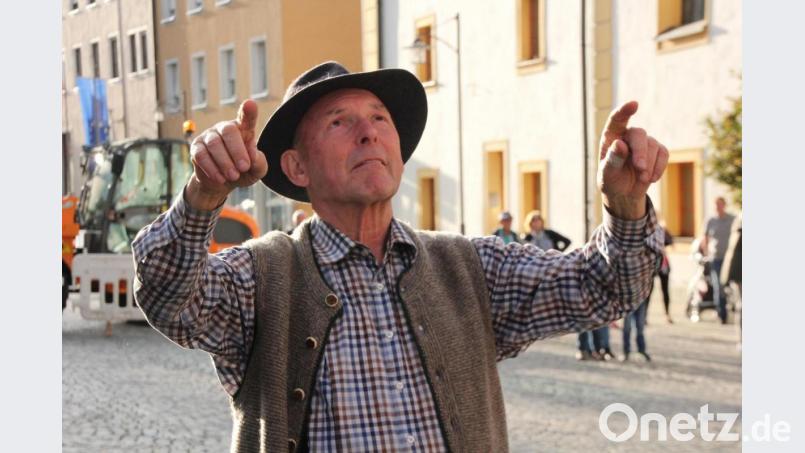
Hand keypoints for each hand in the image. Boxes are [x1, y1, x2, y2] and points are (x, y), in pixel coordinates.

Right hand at [186, 100, 267, 209]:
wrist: (223, 183)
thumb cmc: (244, 171)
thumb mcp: (257, 170)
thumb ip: (259, 162)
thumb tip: (252, 154)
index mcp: (244, 129)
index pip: (246, 117)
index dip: (248, 111)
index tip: (250, 104)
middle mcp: (225, 128)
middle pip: (229, 131)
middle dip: (237, 151)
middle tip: (243, 167)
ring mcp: (209, 136)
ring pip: (214, 144)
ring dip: (225, 162)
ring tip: (233, 176)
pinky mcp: (196, 147)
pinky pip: (201, 155)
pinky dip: (212, 168)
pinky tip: (220, 178)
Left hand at [597, 101, 667, 219]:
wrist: (624, 194)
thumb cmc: (611, 181)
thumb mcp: (607, 174)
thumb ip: (612, 160)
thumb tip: (620, 144)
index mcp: (611, 137)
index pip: (617, 120)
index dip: (624, 111)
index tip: (633, 104)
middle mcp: (627, 135)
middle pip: (639, 134)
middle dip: (641, 152)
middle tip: (640, 169)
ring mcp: (644, 142)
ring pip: (653, 145)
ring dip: (649, 164)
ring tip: (642, 179)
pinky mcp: (657, 151)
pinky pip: (664, 153)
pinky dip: (659, 167)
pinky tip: (651, 179)